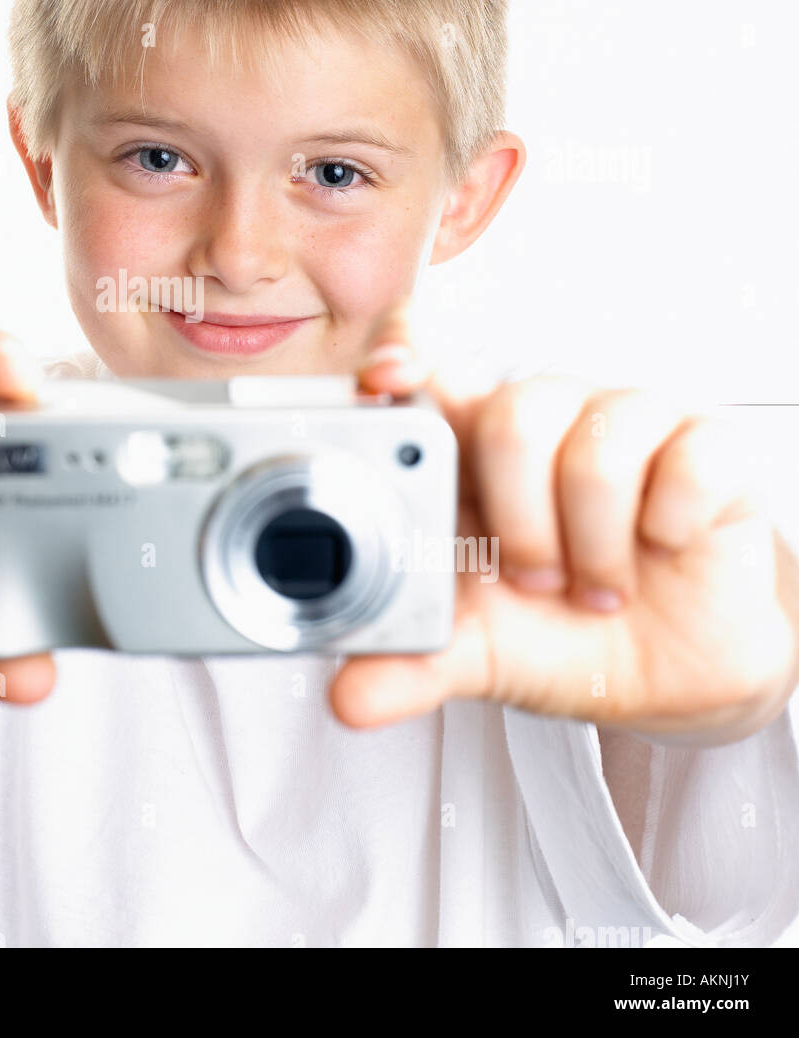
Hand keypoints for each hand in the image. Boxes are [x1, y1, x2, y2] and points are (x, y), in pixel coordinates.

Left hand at [330, 299, 798, 744]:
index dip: (407, 355)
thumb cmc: (562, 632)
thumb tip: (346, 699)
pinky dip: (671, 522)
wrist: (674, 675)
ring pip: (596, 445)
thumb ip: (411, 664)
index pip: (435, 371)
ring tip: (598, 589)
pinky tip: (663, 548)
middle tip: (534, 581)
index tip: (382, 379)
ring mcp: (629, 424)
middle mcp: (548, 420)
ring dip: (594, 540)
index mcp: (474, 452)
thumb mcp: (479, 654)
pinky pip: (690, 457)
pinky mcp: (708, 445)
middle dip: (519, 520)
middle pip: (513, 415)